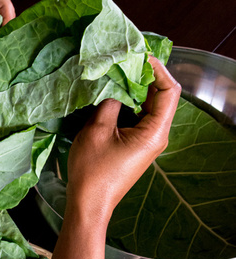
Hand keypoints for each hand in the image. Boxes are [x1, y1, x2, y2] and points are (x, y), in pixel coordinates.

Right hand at [66, 56, 180, 222]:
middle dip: (145, 75)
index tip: (139, 55)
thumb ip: (110, 100)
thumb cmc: (93, 171)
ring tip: (117, 72)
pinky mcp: (137, 144)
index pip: (169, 91)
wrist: (89, 203)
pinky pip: (139, 116)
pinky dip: (129, 102)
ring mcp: (148, 141)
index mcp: (154, 132)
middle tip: (125, 60)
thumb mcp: (97, 129)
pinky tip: (113, 93)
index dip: (157, 68)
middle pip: (161, 96)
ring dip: (135, 88)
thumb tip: (114, 82)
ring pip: (149, 105)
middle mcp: (157, 135)